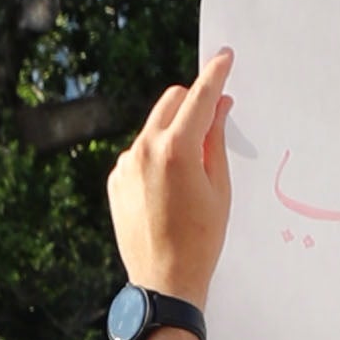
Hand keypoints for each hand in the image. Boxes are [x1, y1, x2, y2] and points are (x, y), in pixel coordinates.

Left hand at [112, 45, 233, 303]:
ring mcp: (126, 163)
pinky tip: (166, 194)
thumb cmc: (201, 241)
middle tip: (210, 123)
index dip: (215, 74)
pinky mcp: (115, 178)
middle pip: (171, 100)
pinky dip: (156, 160)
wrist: (164, 282)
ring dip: (173, 135)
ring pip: (154, 128)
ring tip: (187, 179)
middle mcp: (145, 148)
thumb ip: (216, 140)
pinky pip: (140, 154)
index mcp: (177, 149)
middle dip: (191, 102)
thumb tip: (219, 106)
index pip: (199, 97)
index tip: (224, 56)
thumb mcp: (219, 189)